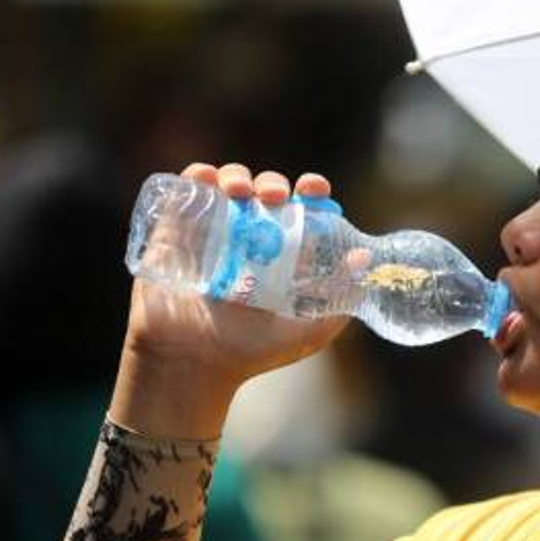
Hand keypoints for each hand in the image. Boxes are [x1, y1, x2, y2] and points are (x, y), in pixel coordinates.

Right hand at [109, 163, 349, 439]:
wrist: (194, 365)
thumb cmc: (251, 354)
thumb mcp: (310, 332)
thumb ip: (341, 299)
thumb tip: (365, 259)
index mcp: (282, 254)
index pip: (301, 209)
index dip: (311, 191)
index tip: (314, 188)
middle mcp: (248, 239)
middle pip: (264, 192)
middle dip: (273, 183)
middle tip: (275, 196)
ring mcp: (211, 233)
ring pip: (227, 185)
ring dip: (237, 175)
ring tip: (241, 191)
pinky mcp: (174, 234)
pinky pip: (184, 193)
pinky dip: (197, 177)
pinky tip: (207, 179)